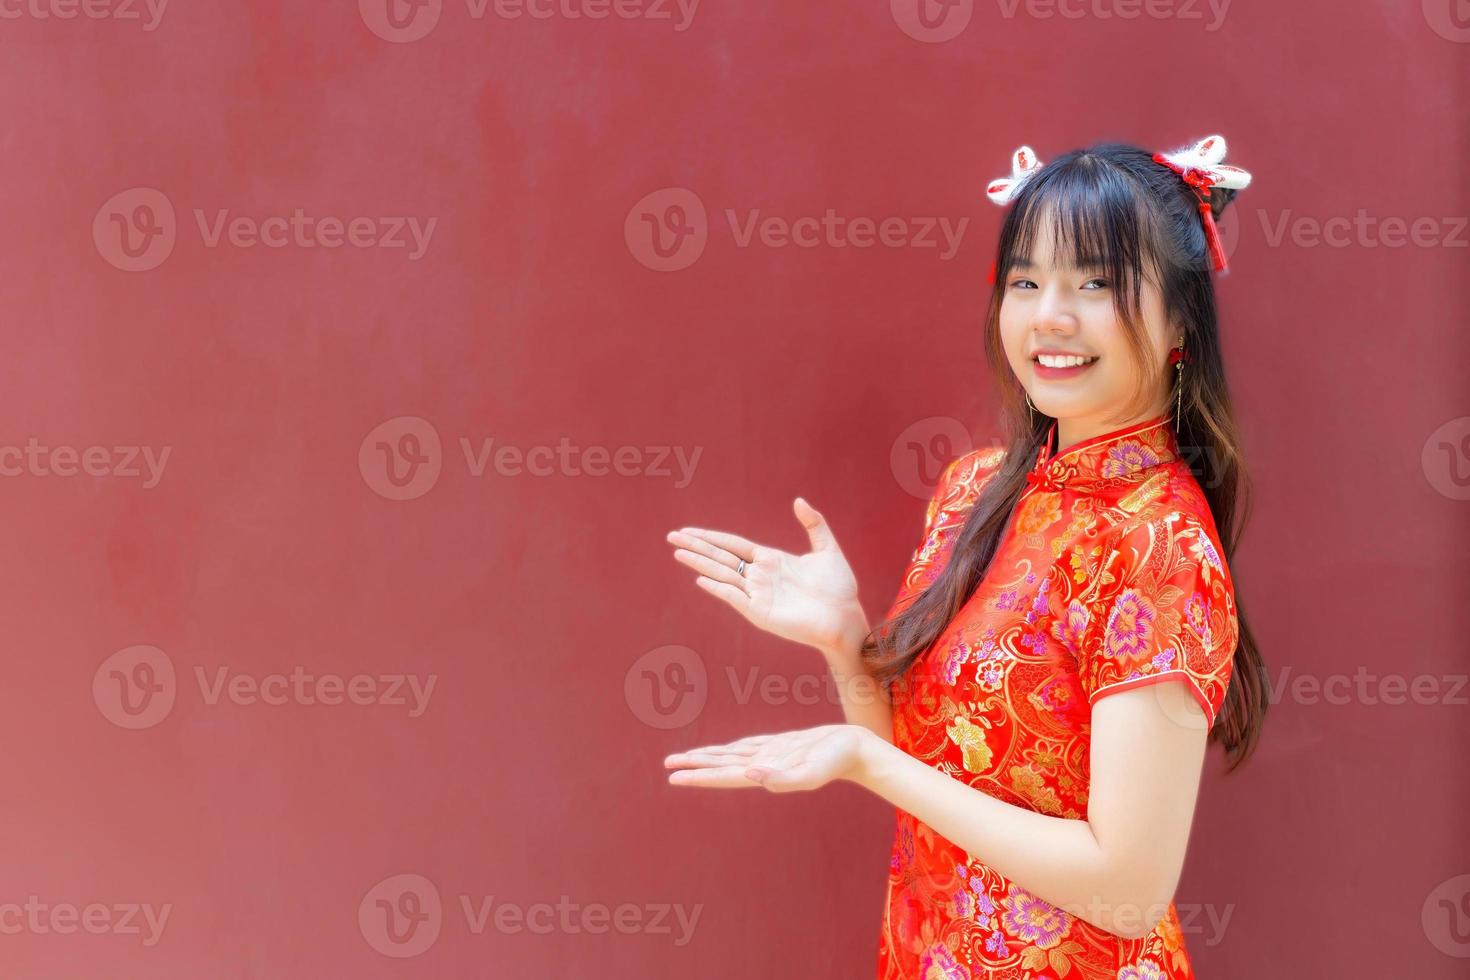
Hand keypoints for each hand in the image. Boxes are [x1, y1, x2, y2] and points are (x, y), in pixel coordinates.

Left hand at [662, 724, 871, 792]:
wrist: (857, 750)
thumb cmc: (837, 760)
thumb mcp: (812, 770)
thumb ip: (784, 777)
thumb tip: (753, 775)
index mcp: (765, 773)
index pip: (723, 776)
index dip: (698, 776)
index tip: (673, 777)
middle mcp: (763, 766)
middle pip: (721, 766)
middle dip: (695, 766)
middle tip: (667, 764)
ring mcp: (771, 755)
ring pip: (731, 756)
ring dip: (708, 757)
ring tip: (685, 757)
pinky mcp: (780, 745)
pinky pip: (747, 746)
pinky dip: (730, 748)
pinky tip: (723, 750)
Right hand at [666, 498, 865, 655]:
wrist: (846, 618)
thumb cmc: (839, 588)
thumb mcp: (827, 549)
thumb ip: (814, 524)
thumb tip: (798, 500)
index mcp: (771, 560)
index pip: (733, 545)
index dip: (711, 537)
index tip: (689, 530)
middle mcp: (759, 577)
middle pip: (721, 557)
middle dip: (697, 546)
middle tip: (671, 537)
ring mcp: (758, 595)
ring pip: (723, 574)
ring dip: (700, 563)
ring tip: (678, 553)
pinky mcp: (761, 614)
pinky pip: (735, 598)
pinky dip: (719, 589)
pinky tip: (701, 578)